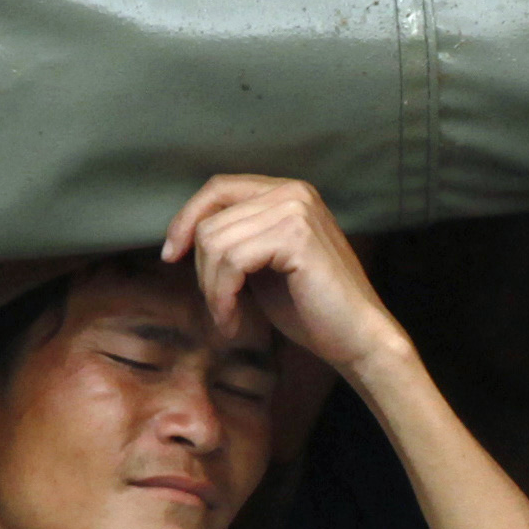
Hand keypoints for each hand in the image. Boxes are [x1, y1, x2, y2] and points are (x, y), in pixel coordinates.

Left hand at [160, 175, 402, 372]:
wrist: (357, 339)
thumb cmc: (311, 308)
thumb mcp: (263, 263)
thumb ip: (236, 239)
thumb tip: (181, 233)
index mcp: (288, 192)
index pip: (218, 188)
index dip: (186, 220)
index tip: (171, 256)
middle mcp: (293, 192)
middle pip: (210, 219)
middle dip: (202, 270)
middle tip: (218, 307)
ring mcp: (296, 210)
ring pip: (215, 242)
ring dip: (212, 289)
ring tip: (228, 317)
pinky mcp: (296, 236)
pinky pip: (231, 261)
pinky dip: (222, 296)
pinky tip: (234, 321)